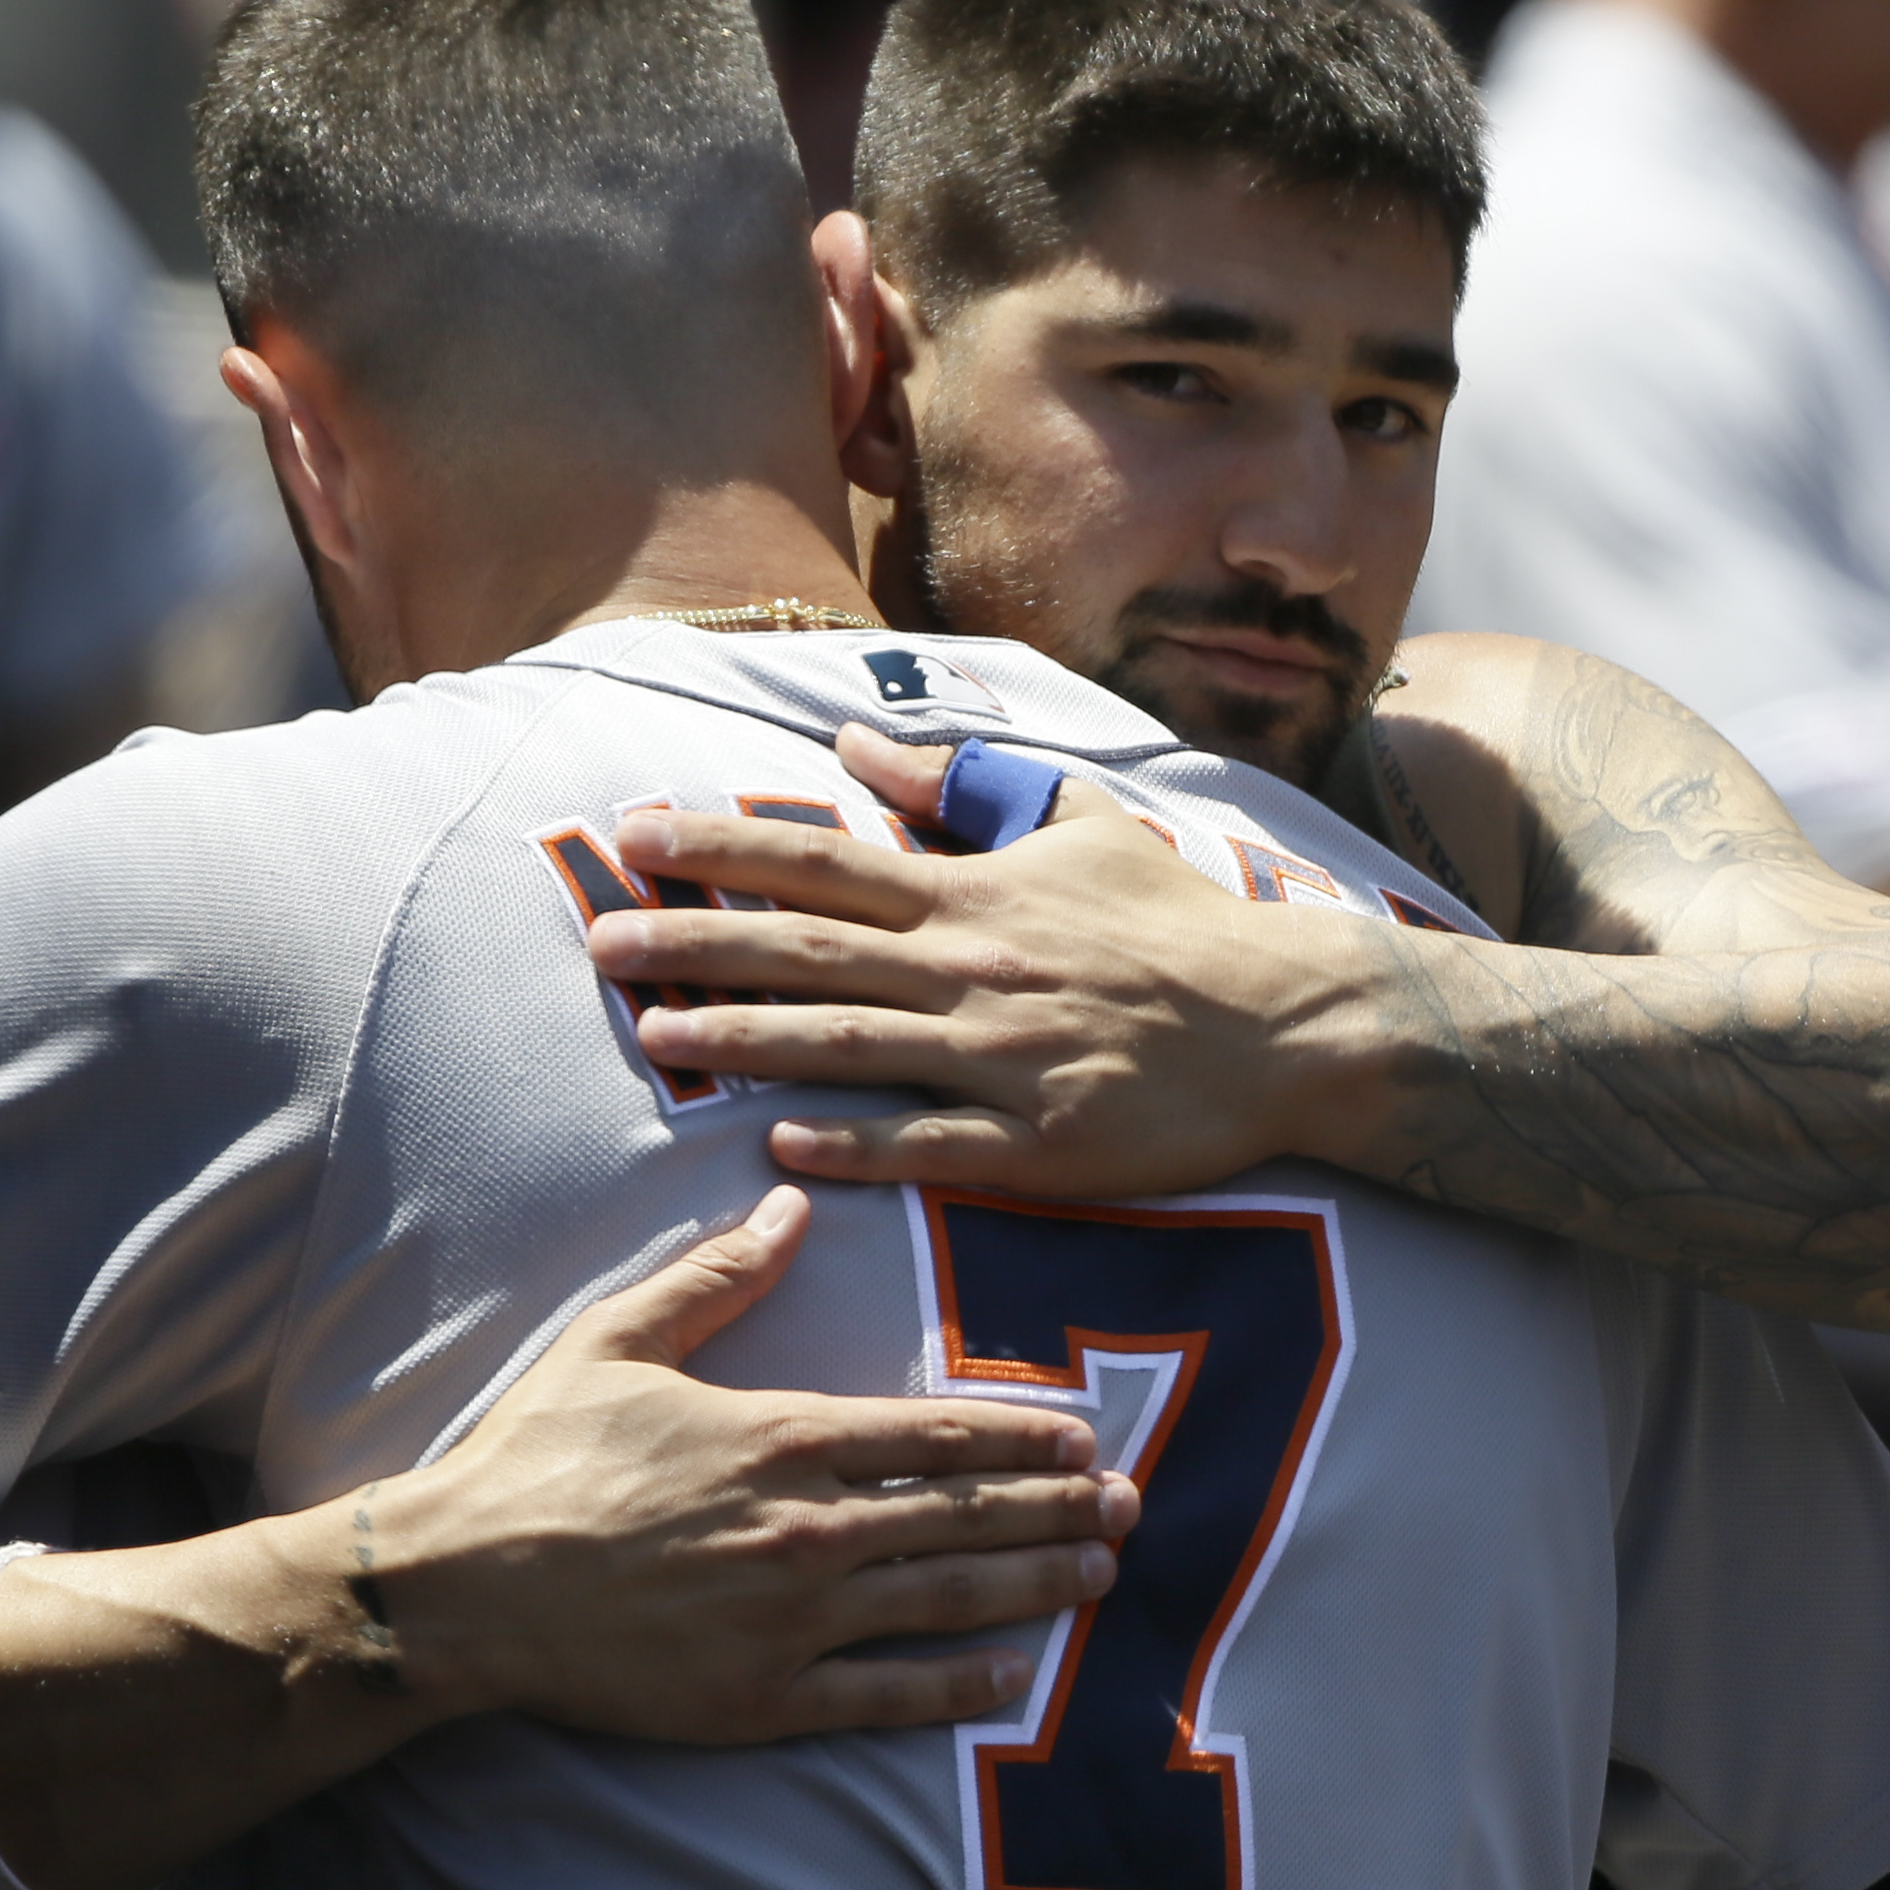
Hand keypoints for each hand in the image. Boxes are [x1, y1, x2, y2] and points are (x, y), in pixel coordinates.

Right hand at [367, 1184, 1138, 1739]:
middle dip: (1059, 1508)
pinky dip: (959, 1682)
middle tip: (1131, 1506)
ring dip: (1035, 1582)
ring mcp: (794, 1620)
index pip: (940, 1432)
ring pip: (948, 1597)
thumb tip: (790, 1211)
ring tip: (1099, 1573)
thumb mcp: (621, 1341)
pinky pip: (886, 1695)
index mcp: (783, 1435)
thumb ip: (717, 1278)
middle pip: (968, 1514)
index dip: (1025, 1433)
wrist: (464, 1587)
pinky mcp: (763, 1699)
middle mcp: (809, 1527)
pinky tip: (1014, 1670)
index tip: (1085, 1435)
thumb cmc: (537, 1457)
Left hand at [592, 726, 1376, 1196]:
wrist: (1288, 1021)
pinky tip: (780, 1148)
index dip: (722, 847)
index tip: (635, 836)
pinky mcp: (1037, 1141)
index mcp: (972, 894)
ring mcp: (999, 1057)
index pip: (822, 860)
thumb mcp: (1078, 822)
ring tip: (654, 1040)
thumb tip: (857, 741)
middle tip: (602, 946)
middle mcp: (970, 968)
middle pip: (807, 950)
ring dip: (743, 1042)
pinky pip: (928, 1146)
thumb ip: (962, 786)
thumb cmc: (1178, 924)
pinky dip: (852, 1147)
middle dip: (695, 945)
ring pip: (846, 1047)